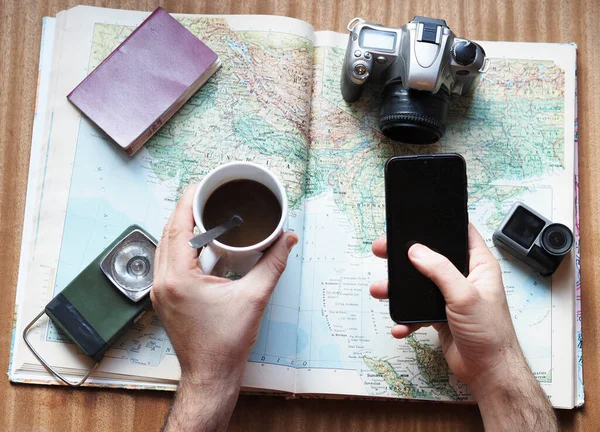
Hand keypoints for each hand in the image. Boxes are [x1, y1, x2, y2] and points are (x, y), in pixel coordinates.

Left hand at [151, 184, 297, 431]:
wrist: (211, 375)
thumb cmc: (227, 342)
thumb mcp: (254, 298)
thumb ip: (272, 264)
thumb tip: (288, 239)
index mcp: (179, 278)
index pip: (178, 226)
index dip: (188, 201)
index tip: (201, 185)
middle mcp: (162, 282)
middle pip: (168, 232)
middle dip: (186, 210)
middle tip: (206, 194)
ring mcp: (160, 291)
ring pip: (164, 246)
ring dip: (181, 227)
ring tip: (203, 213)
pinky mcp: (164, 298)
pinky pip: (167, 261)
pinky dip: (180, 246)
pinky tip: (199, 243)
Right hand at [370, 224, 556, 430]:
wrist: (488, 372)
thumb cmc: (490, 332)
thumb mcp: (464, 295)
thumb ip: (440, 271)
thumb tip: (416, 251)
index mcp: (478, 265)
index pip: (461, 234)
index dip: (442, 224)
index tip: (418, 219)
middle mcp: (464, 277)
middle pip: (431, 257)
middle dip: (405, 256)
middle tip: (383, 250)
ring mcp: (450, 296)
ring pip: (419, 284)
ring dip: (398, 289)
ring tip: (380, 290)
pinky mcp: (440, 315)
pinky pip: (417, 310)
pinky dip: (406, 317)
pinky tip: (400, 325)